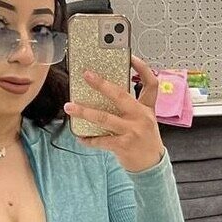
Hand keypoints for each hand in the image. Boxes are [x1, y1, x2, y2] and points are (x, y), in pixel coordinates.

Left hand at [63, 55, 166, 173]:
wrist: (152, 166)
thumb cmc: (145, 140)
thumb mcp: (144, 120)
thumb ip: (131, 107)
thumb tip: (105, 93)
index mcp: (147, 108)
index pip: (150, 83)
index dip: (142, 68)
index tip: (130, 56)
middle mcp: (141, 117)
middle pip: (120, 95)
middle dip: (101, 84)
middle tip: (86, 75)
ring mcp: (133, 131)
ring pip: (104, 118)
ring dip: (84, 112)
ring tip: (69, 107)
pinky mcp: (124, 145)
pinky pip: (101, 140)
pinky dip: (89, 139)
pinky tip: (80, 136)